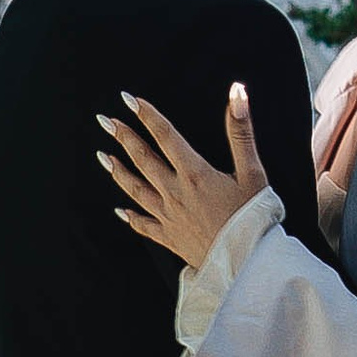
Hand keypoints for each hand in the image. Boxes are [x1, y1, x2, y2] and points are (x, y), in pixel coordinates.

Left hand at [98, 82, 270, 267]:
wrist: (246, 263)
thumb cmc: (253, 218)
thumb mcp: (253, 172)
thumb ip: (241, 131)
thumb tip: (237, 93)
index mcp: (195, 174)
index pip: (166, 136)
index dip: (147, 116)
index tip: (129, 100)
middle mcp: (176, 193)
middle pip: (144, 159)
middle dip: (123, 137)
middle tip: (105, 121)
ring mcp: (169, 216)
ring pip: (137, 189)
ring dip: (118, 171)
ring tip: (103, 156)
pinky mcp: (171, 238)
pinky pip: (144, 225)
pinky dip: (130, 217)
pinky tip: (120, 211)